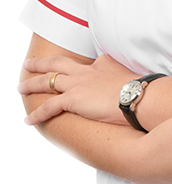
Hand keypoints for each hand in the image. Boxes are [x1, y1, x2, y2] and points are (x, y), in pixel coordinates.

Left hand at [18, 54, 135, 125]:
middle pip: (57, 64)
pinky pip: (49, 107)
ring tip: (20, 87)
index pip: (84, 64)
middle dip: (41, 64)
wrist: (138, 96)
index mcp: (101, 63)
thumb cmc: (140, 89)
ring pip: (47, 81)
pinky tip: (28, 120)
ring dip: (31, 84)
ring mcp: (78, 84)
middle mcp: (86, 71)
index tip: (73, 73)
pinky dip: (37, 113)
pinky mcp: (73, 99)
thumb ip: (122, 76)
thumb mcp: (130, 75)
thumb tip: (125, 82)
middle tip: (29, 64)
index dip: (75, 69)